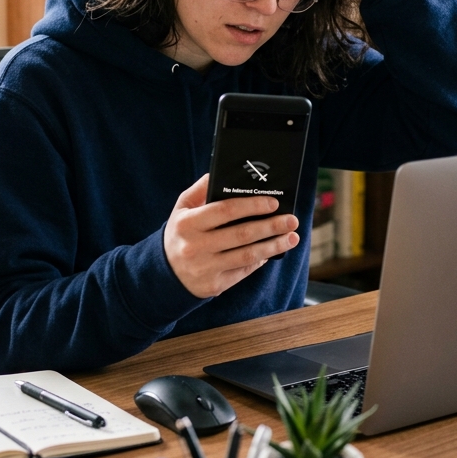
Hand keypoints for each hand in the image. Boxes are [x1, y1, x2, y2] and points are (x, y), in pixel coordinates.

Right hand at [164, 174, 300, 298]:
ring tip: (292, 237)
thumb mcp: (181, 209)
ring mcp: (206, 268)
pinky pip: (243, 271)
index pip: (224, 211)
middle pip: (241, 234)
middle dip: (271, 226)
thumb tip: (219, 172)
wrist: (164, 274)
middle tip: (291, 220)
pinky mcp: (214, 285)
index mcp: (187, 224)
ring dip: (273, 246)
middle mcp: (196, 246)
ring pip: (247, 255)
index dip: (251, 205)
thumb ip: (200, 190)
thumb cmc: (179, 234)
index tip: (273, 203)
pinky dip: (260, 260)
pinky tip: (273, 251)